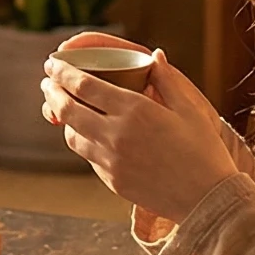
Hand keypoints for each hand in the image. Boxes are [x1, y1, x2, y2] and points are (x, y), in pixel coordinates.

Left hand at [40, 41, 235, 222]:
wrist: (206, 200)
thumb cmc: (203, 152)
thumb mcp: (189, 110)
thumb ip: (167, 80)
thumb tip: (156, 55)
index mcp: (135, 111)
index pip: (84, 86)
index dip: (63, 72)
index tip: (53, 63)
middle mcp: (115, 134)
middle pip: (68, 108)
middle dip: (52, 92)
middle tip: (47, 83)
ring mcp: (110, 160)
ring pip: (72, 135)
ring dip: (64, 118)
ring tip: (64, 107)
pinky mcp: (111, 180)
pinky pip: (87, 156)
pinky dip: (82, 140)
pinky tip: (87, 133)